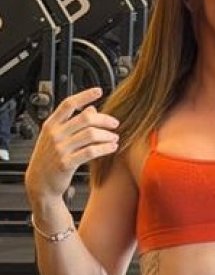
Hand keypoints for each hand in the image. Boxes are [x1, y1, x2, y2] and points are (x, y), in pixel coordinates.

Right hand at [24, 86, 119, 201]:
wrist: (39, 183)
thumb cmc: (49, 159)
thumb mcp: (55, 137)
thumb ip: (71, 122)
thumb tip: (91, 108)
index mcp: (51, 125)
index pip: (68, 104)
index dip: (84, 95)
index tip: (98, 91)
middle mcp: (55, 134)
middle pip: (84, 118)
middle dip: (104, 119)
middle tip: (114, 123)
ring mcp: (60, 149)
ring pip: (90, 134)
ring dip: (107, 135)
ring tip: (114, 138)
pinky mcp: (67, 163)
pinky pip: (91, 152)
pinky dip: (105, 148)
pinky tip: (111, 147)